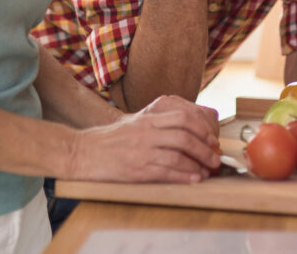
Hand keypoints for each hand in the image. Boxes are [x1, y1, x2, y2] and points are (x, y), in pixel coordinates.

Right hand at [67, 95, 221, 183]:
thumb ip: (155, 123)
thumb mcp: (133, 123)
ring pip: (179, 154)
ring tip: (208, 170)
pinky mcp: (137, 169)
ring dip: (198, 163)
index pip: (182, 118)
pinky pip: (166, 171)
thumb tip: (181, 129)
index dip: (201, 128)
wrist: (82, 152)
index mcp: (147, 119)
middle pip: (185, 136)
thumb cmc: (108, 140)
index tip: (211, 138)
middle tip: (215, 157)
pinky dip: (184, 175)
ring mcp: (142, 150)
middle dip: (205, 148)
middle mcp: (147, 132)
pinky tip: (194, 179)